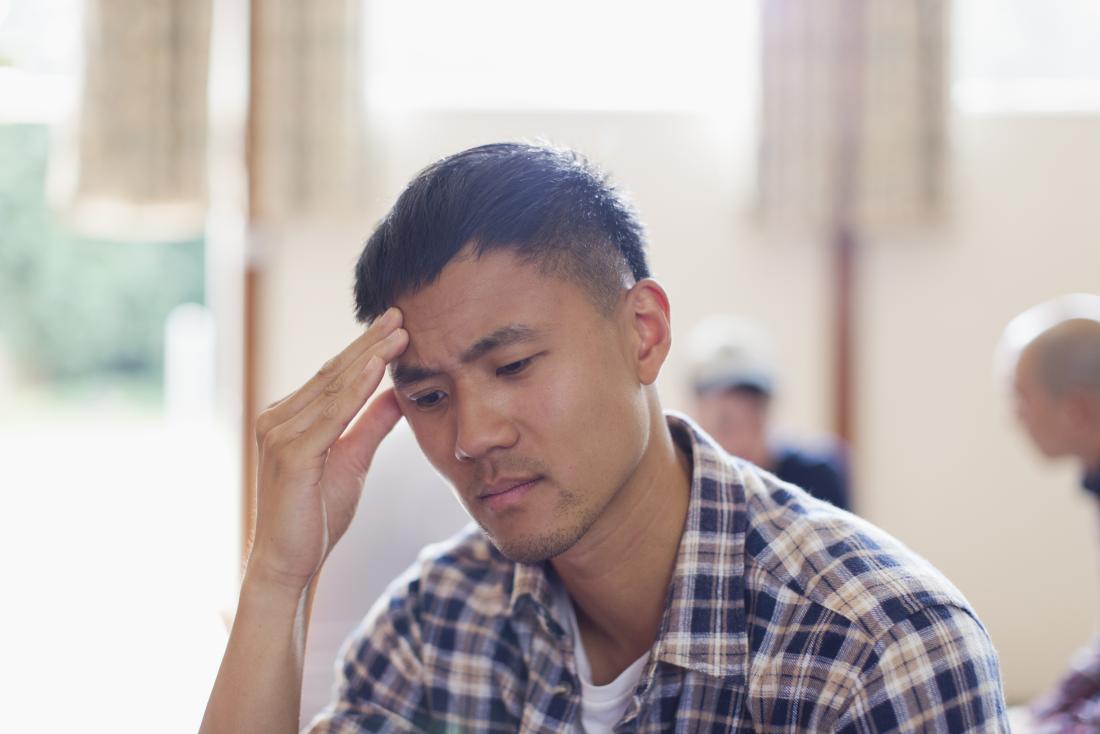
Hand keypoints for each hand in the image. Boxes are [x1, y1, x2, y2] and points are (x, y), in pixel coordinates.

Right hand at [247, 307, 408, 593]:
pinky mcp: (290, 452)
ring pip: (333, 387)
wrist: (290, 563)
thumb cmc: (316, 516)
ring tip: (399, 332)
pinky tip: (378, 366)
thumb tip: (396, 396)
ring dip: (368, 357)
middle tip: (400, 313)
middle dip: (369, 342)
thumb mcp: (353, 460)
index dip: (366, 349)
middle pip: (333, 372)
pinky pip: (330, 413)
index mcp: (289, 417)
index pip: (334, 375)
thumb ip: (370, 425)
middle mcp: (276, 418)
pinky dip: (355, 388)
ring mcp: (278, 433)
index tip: (396, 324)